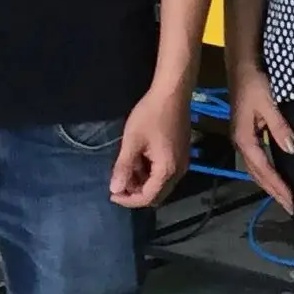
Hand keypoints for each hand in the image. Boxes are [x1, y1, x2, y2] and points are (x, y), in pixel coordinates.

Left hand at [110, 76, 193, 210]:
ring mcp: (182, 163)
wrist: (172, 93)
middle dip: (136, 193)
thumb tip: (114, 189)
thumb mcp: (132, 141)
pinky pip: (165, 173)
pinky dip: (151, 173)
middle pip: (156, 195)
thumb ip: (123, 167)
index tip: (111, 194)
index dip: (128, 200)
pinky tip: (138, 161)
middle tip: (118, 183)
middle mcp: (178, 171)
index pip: (147, 197)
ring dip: (143, 182)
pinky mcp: (181, 155)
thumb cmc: (150, 115)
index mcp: (167, 170)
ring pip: (161, 184)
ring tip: (125, 170)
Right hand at [225, 64, 293, 203]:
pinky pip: (258, 159)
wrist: (242, 64)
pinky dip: (268, 171)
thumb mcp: (268, 103)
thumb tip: (293, 150)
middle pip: (258, 175)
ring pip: (257, 169)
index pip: (264, 170)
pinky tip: (277, 174)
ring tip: (285, 197)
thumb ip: (279, 127)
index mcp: (245, 139)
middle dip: (274, 192)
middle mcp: (242, 143)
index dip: (278, 187)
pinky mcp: (247, 132)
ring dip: (270, 184)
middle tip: (292, 207)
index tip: (293, 201)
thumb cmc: (255, 82)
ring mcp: (243, 138)